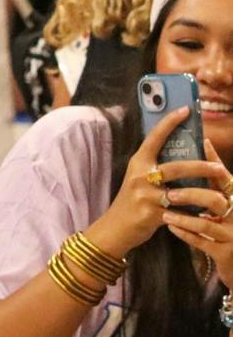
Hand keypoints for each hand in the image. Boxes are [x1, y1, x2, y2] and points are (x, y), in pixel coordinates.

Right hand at [95, 117, 232, 257]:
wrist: (115, 227)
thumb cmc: (132, 200)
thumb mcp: (139, 178)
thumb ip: (157, 166)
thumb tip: (184, 151)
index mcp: (138, 162)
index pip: (154, 137)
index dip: (169, 122)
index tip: (186, 109)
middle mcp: (140, 176)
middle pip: (176, 167)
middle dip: (201, 167)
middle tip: (218, 167)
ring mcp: (145, 196)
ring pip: (183, 192)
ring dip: (205, 193)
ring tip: (221, 195)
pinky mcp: (152, 214)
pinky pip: (181, 212)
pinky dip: (195, 214)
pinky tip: (206, 214)